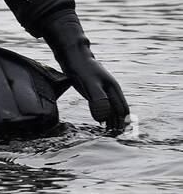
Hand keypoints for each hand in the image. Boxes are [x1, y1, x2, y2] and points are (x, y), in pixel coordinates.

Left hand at [44, 13, 129, 132]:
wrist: (72, 56)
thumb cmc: (81, 68)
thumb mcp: (89, 84)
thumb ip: (98, 99)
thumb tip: (103, 117)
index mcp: (113, 89)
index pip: (121, 109)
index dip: (121, 122)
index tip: (118, 134)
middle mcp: (111, 90)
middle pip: (118, 110)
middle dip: (118, 124)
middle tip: (114, 137)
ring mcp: (104, 90)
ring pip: (111, 108)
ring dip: (111, 121)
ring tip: (109, 134)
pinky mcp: (95, 91)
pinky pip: (103, 105)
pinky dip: (104, 115)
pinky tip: (101, 122)